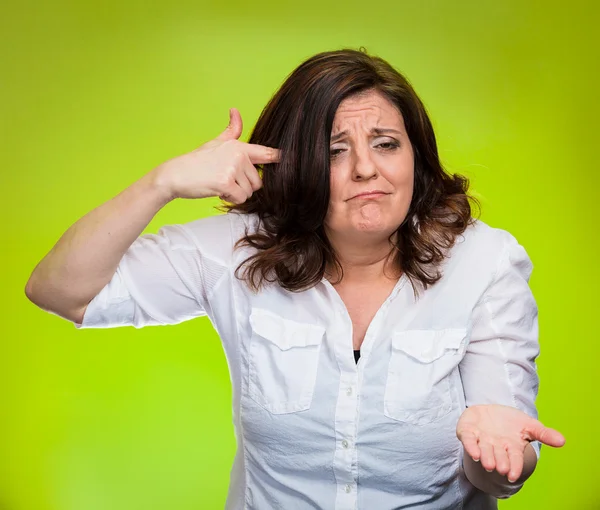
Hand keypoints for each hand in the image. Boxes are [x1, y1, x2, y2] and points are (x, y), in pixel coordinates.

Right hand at [153, 108, 280, 202]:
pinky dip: (230, 199)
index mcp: (239, 146)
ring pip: (249, 191)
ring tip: (219, 184)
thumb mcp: (216, 143)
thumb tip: (235, 110)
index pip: (268, 153)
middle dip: (244, 187)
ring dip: (236, 193)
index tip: (292, 160)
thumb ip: (231, 131)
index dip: (280, 159)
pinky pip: (240, 198)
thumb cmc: (196, 162)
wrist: (175, 175)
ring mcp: (232, 168)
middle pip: (258, 182)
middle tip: (225, 180)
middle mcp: (239, 154)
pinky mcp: (226, 182)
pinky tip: (217, 190)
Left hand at [457, 404, 564, 482]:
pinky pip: (467, 439)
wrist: (490, 411)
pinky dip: (470, 445)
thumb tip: (562, 441)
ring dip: (485, 457)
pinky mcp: (467, 431)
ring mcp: (481, 439)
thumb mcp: (528, 425)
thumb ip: (543, 433)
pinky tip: (472, 452)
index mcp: (511, 447)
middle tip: (500, 469)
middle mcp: (495, 446)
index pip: (514, 459)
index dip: (514, 467)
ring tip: (488, 464)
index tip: (513, 475)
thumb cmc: (510, 422)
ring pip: (482, 450)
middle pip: (498, 456)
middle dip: (499, 462)